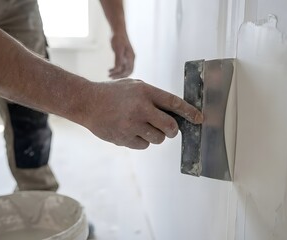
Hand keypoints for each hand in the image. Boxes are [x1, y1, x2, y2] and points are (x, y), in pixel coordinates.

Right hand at [82, 79, 202, 148]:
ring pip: (158, 139)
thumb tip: (175, 112)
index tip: (199, 119)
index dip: (189, 112)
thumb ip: (153, 96)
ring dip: (156, 136)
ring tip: (144, 127)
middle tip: (170, 130)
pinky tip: (132, 131)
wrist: (87, 103)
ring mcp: (131, 125)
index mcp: (145, 92)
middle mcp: (140, 108)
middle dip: (173, 130)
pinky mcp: (124, 138)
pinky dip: (142, 141)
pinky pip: (144, 146)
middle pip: (170, 127)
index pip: (174, 103)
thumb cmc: (114, 93)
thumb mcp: (134, 86)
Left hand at [109, 34, 134, 78]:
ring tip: (109, 74)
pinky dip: (116, 69)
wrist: (118, 30)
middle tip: (110, 77)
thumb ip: (118, 60)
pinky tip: (110, 69)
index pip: (128, 70)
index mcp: (131, 57)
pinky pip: (121, 65)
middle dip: (119, 75)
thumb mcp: (117, 49)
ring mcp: (128, 57)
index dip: (121, 75)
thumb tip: (117, 70)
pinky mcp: (124, 56)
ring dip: (117, 73)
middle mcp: (131, 58)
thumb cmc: (118, 38)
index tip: (113, 76)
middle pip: (127, 71)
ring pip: (124, 69)